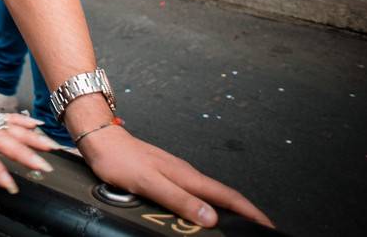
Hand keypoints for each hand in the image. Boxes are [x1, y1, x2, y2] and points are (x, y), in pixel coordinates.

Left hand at [79, 124, 272, 228]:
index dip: (250, 212)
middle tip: (258, 228)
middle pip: (223, 195)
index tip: (266, 225)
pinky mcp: (166, 174)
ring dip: (227, 208)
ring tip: (238, 223)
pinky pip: (194, 191)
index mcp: (186, 176)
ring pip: (209, 193)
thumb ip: (179, 200)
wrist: (100, 139)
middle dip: (244, 212)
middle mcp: (185, 173)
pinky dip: (207, 203)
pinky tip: (203, 210)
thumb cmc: (119, 159)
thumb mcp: (149, 183)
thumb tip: (210, 217)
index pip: (227, 196)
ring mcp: (176, 172)